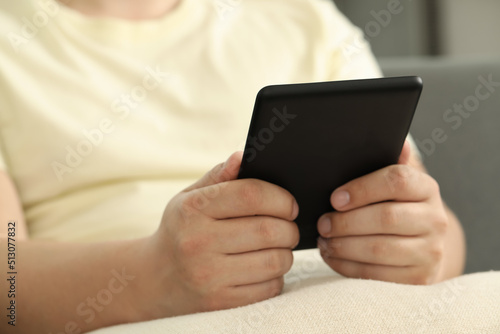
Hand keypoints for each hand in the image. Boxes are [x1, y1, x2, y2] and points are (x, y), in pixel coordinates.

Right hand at [146, 152, 298, 316]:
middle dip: (289, 227)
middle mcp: (197, 243)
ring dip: (286, 252)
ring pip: (275, 261)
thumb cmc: (180, 229)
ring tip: (277, 246)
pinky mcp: (220, 302)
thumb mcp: (189, 197)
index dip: (280, 197)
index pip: (250, 195)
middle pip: (269, 230)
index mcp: (192, 210)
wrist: (154, 278)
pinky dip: (276, 276)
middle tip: (287, 226)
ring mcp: (208, 276)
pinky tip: (264, 267)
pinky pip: (270, 287)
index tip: (289, 204)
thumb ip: (218, 176)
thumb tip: (243, 157)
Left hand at [317, 141, 448, 284]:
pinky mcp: (418, 278)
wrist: (422, 245)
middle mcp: (434, 219)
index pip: (397, 180)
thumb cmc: (398, 206)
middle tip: (322, 223)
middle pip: (385, 218)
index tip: (335, 198)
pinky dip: (348, 266)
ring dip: (343, 245)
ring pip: (379, 249)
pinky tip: (333, 256)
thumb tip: (399, 140)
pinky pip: (377, 274)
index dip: (362, 188)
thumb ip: (392, 160)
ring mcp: (429, 251)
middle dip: (346, 222)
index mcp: (426, 188)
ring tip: (324, 239)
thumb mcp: (397, 181)